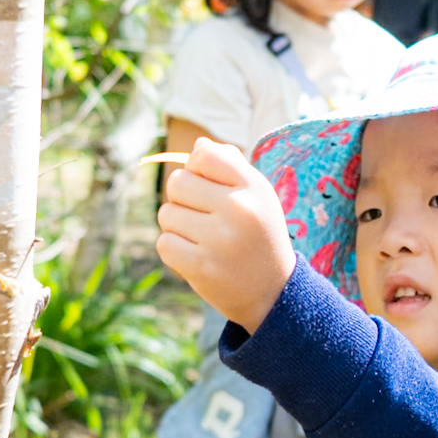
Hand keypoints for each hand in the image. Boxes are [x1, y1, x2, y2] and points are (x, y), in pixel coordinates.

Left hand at [155, 138, 295, 331]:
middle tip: (203, 216)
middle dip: (183, 198)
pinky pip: (164, 243)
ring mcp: (219, 240)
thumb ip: (230, 165)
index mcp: (253, 187)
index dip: (196, 167)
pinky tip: (197, 256)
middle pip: (178, 183)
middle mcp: (238, 210)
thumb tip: (198, 145)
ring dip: (177, 225)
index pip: (205, 155)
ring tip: (203, 238)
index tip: (206, 183)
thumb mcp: (258, 195)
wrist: (272, 292)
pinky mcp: (201, 267)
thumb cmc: (259, 234)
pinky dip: (174, 249)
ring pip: (166, 214)